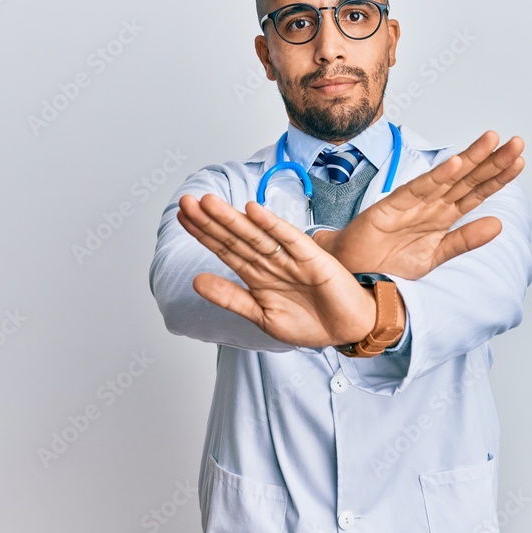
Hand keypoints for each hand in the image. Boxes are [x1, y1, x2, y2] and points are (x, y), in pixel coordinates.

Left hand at [177, 193, 379, 347]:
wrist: (348, 330)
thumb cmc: (310, 323)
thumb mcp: (262, 316)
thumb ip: (230, 298)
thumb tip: (195, 281)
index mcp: (257, 276)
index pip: (225, 249)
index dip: (203, 233)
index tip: (182, 217)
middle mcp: (271, 262)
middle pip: (236, 237)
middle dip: (210, 220)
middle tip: (186, 202)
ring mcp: (291, 258)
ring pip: (256, 235)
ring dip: (233, 219)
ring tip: (209, 203)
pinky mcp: (314, 259)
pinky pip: (289, 239)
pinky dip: (272, 225)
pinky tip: (254, 211)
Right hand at [313, 130, 524, 278]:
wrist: (352, 274)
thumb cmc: (387, 263)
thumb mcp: (434, 256)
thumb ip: (464, 240)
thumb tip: (498, 224)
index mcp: (443, 217)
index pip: (476, 193)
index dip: (497, 178)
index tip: (519, 162)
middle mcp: (431, 205)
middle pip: (467, 180)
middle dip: (492, 161)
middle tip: (517, 143)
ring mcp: (411, 204)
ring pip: (447, 178)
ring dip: (470, 159)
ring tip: (491, 140)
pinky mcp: (391, 207)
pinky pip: (417, 190)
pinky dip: (435, 177)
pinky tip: (454, 164)